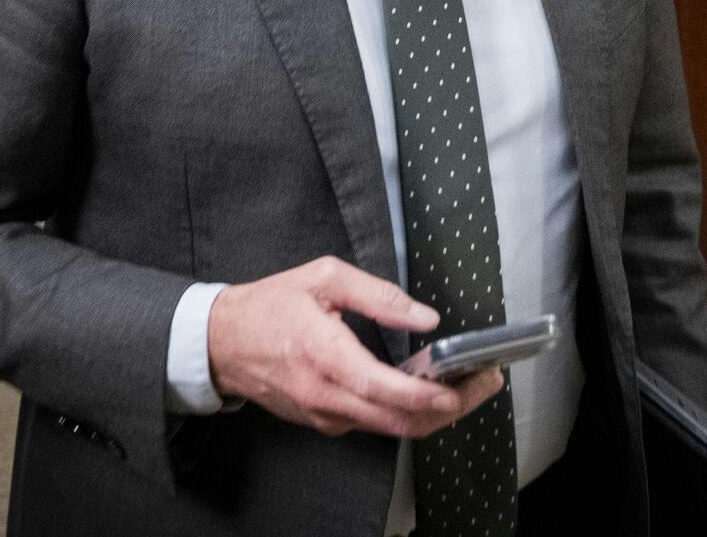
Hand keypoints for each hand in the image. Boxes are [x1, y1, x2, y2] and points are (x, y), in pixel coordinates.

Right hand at [207, 255, 504, 437]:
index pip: (384, 389)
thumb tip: (426, 317)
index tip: (462, 387)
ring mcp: (323, 414)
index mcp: (324, 353)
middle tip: (484, 384)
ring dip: (432, 414)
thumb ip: (380, 295)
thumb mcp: (325, 278)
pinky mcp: (323, 422)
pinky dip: (405, 413)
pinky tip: (425, 391)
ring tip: (465, 385)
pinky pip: (373, 424)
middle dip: (449, 409)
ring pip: (390, 429)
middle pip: (398, 420)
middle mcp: (324, 394)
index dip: (428, 395)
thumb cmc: (271, 305)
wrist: (222, 342)